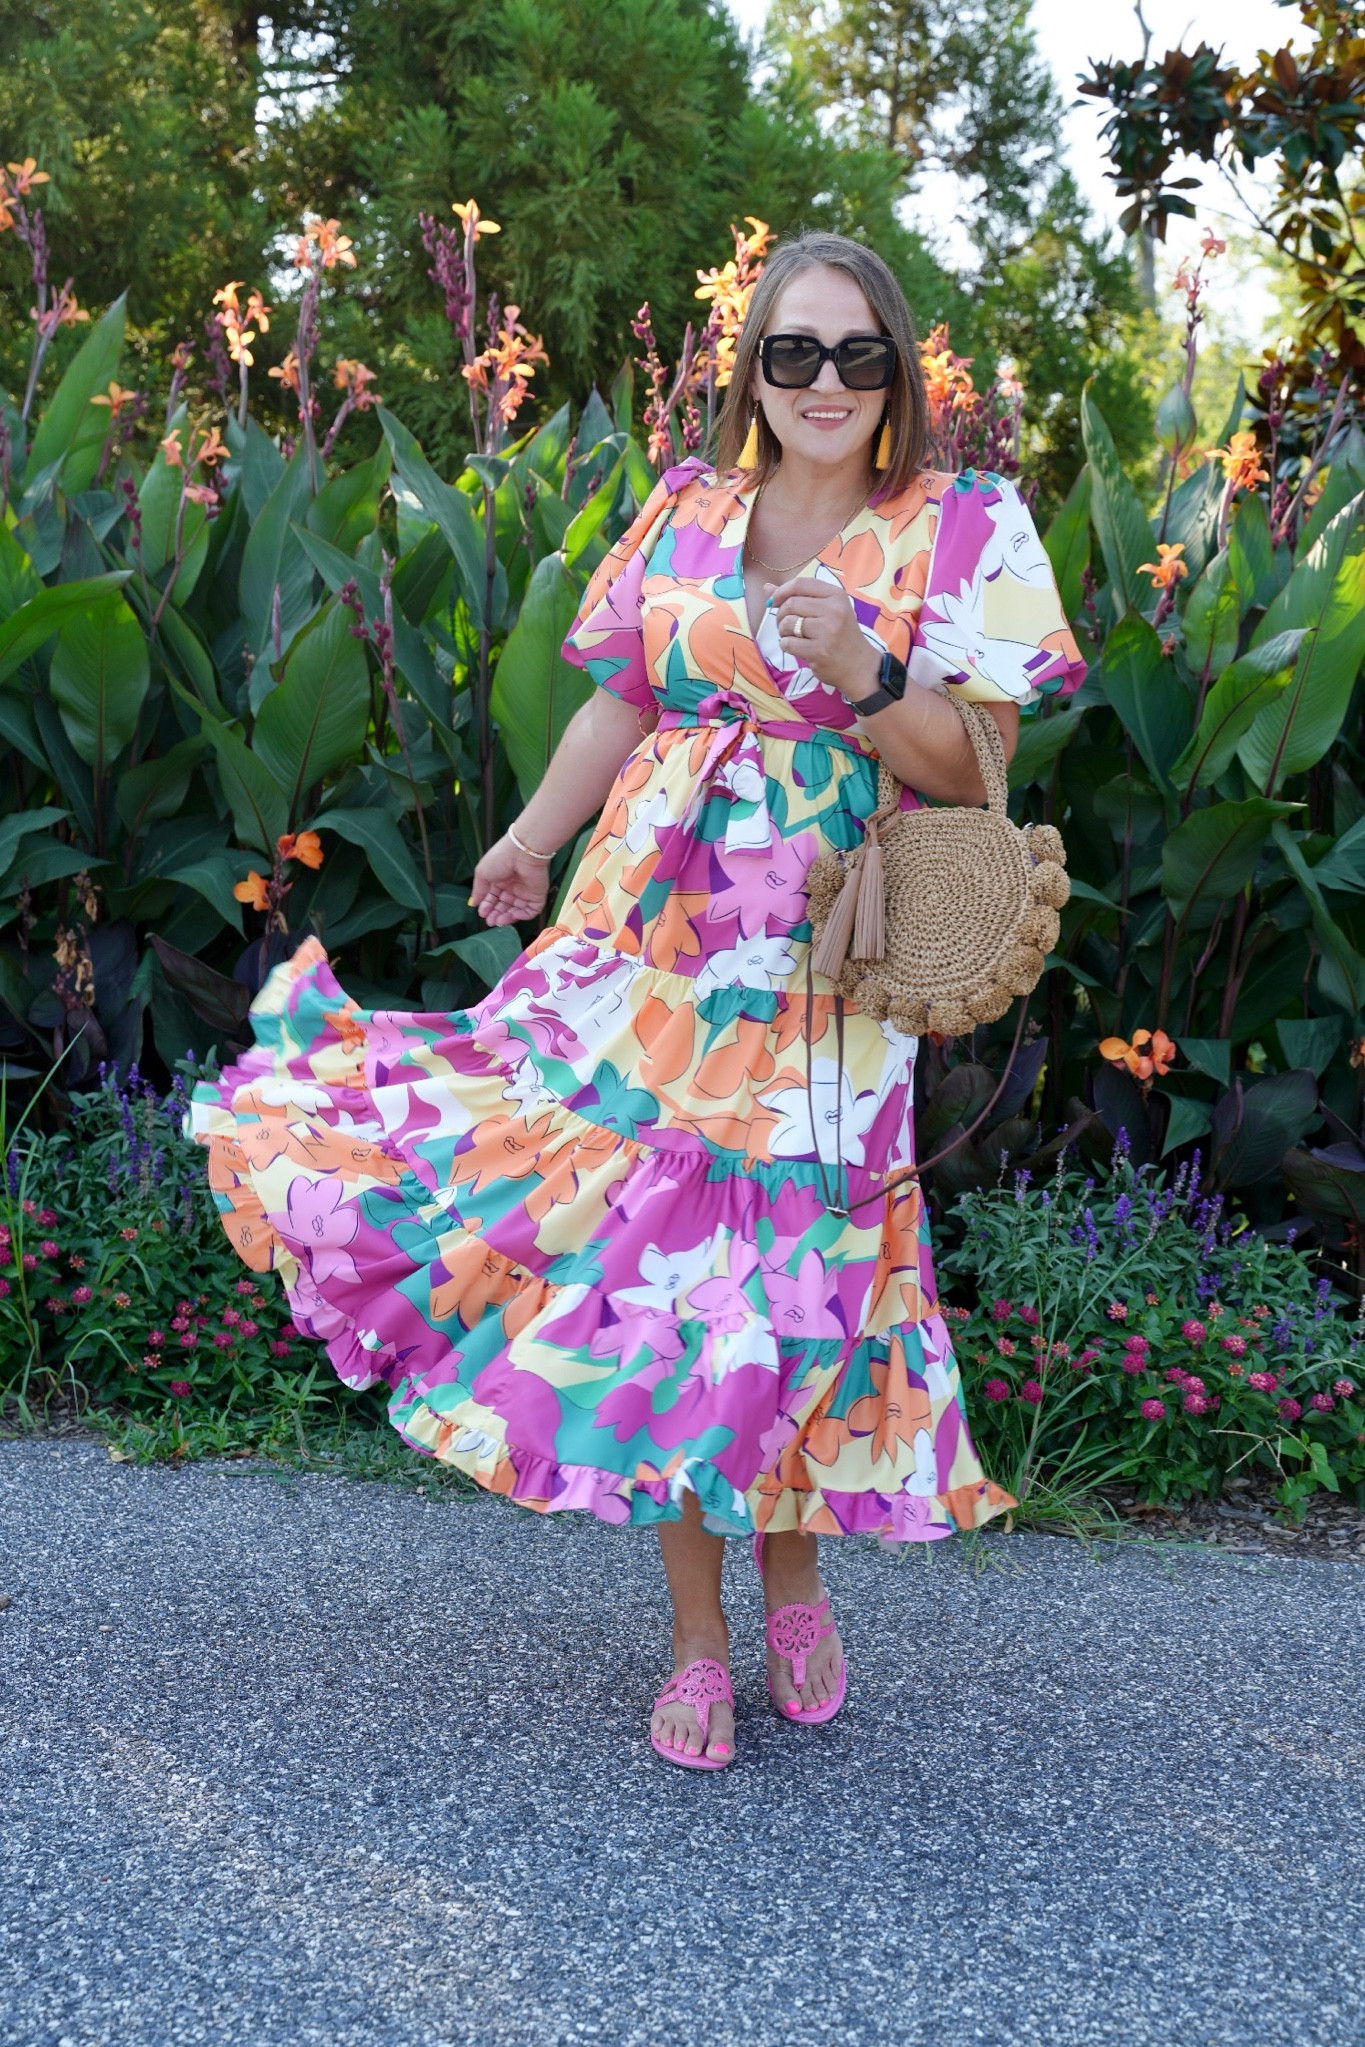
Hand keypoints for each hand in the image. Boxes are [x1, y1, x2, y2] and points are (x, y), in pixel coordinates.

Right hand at [470, 835, 552, 927]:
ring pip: (516, 911)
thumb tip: (474, 903)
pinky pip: (530, 911)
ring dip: (507, 917)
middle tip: (490, 921)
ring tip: (498, 920)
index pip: (493, 898)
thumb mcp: (482, 873)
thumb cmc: (501, 858)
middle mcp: (512, 887)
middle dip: (496, 914)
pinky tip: (512, 916)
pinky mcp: (537, 895)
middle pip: (504, 906)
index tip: (482, 913)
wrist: (522, 852)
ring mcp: (525, 892)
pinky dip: (522, 916)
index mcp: (500, 880)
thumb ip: (478, 890)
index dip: (487, 906)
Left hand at [766, 574, 879, 702]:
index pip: (800, 584)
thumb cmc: (840, 636)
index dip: (781, 591)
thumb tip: (767, 588)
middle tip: (784, 625)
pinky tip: (794, 647)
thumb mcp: (826, 611)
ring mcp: (828, 631)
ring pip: (788, 623)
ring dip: (782, 631)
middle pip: (791, 603)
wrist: (859, 666)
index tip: (774, 602)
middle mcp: (834, 610)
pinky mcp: (820, 651)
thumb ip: (798, 597)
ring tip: (791, 636)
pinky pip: (788, 643)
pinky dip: (785, 645)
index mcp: (836, 595)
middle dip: (780, 614)